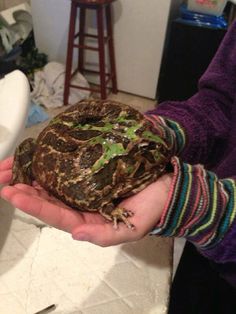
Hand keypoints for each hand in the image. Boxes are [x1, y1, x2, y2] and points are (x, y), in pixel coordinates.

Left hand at [0, 157, 171, 246]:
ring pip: (54, 184)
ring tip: (12, 169)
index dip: (35, 206)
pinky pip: (67, 169)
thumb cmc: (152, 208)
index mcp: (90, 220)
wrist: (167, 188)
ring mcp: (86, 187)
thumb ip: (105, 235)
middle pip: (49, 199)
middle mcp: (83, 204)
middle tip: (4, 179)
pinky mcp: (91, 171)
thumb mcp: (133, 228)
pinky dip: (51, 164)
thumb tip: (77, 235)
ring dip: (32, 177)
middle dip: (25, 190)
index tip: (14, 194)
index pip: (57, 215)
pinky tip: (38, 158)